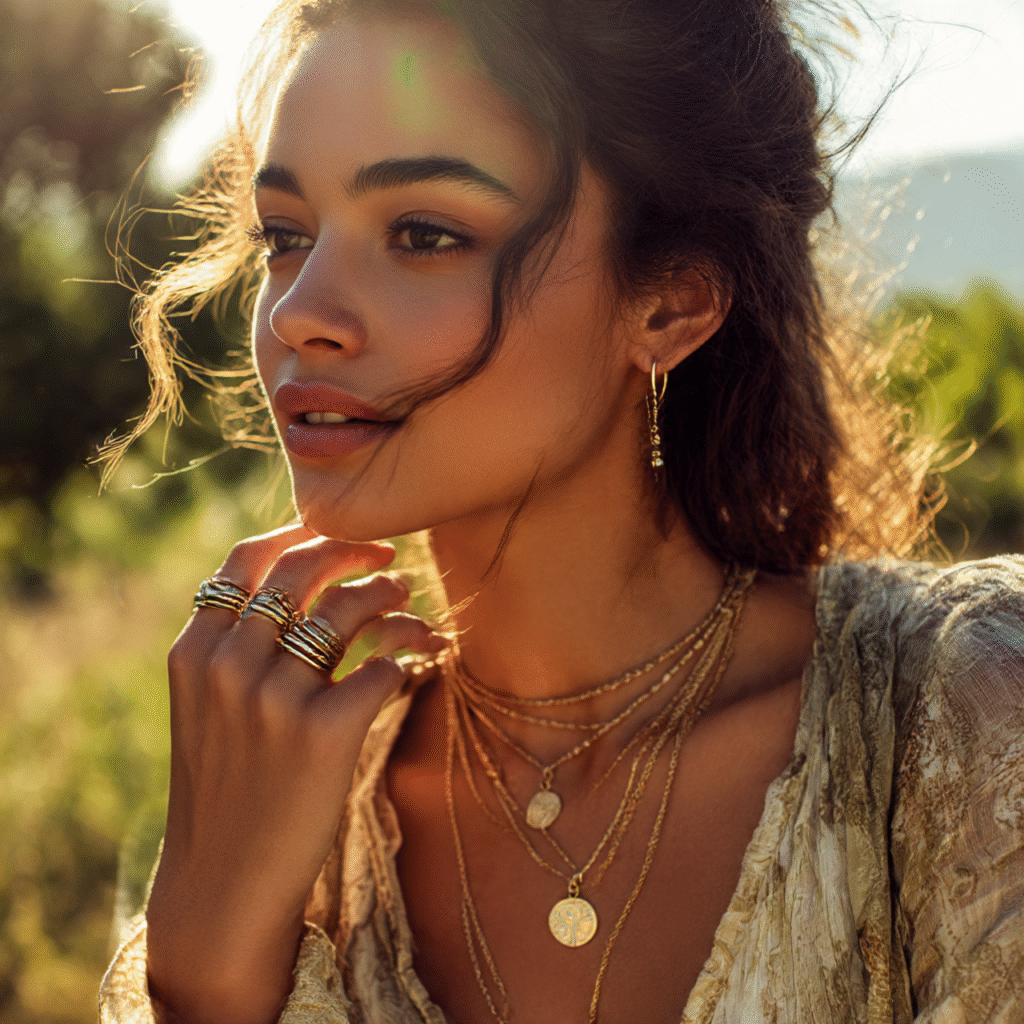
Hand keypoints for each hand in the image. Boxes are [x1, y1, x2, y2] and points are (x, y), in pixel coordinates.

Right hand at [145, 524, 445, 1023]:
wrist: (225, 883)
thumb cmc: (226, 789)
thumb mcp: (204, 709)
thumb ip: (234, 646)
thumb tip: (298, 580)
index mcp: (194, 650)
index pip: (246, 558)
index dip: (299, 534)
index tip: (337, 533)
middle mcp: (230, 664)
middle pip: (304, 570)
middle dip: (354, 552)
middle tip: (387, 558)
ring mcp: (275, 698)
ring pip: (349, 609)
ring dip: (388, 595)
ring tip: (406, 601)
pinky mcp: (325, 733)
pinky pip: (383, 664)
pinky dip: (410, 651)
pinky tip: (422, 657)